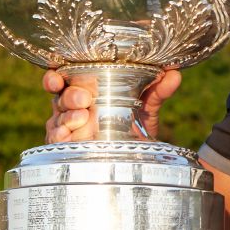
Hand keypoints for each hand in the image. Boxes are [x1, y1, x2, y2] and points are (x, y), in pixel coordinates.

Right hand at [42, 68, 181, 142]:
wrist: (139, 156)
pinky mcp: (68, 147)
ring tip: (82, 117)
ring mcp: (68, 128)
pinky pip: (56, 140)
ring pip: (56, 118)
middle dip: (68, 95)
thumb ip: (158, 90)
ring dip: (67, 116)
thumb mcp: (147, 106)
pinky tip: (69, 135)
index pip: (63, 79)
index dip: (55, 75)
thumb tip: (174, 73)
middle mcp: (72, 108)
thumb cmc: (134, 125)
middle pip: (60, 97)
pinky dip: (61, 135)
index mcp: (85, 91)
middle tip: (84, 98)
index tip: (56, 74)